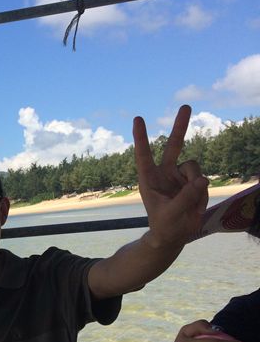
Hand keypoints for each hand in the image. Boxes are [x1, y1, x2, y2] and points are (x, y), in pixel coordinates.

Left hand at [133, 105, 208, 246]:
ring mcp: (179, 175)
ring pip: (194, 167)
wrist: (174, 235)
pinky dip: (202, 193)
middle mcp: (164, 173)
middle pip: (173, 145)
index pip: (144, 155)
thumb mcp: (172, 215)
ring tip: (189, 203)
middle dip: (180, 126)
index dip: (141, 138)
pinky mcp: (193, 181)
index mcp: (149, 179)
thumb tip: (202, 180)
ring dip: (195, 184)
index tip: (138, 119)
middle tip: (186, 106)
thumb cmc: (165, 226)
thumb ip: (186, 198)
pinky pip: (203, 180)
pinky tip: (194, 204)